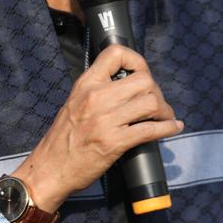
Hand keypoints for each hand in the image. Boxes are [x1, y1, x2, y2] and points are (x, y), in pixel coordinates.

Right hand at [10, 44, 182, 214]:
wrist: (50, 169)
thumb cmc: (62, 139)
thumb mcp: (74, 103)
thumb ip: (96, 91)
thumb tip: (125, 86)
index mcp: (86, 84)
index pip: (115, 53)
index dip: (136, 60)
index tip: (142, 73)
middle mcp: (97, 97)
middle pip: (143, 80)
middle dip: (156, 91)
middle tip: (156, 103)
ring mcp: (106, 120)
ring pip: (151, 102)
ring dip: (164, 110)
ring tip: (164, 117)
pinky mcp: (115, 142)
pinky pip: (150, 130)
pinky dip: (167, 128)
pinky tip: (172, 127)